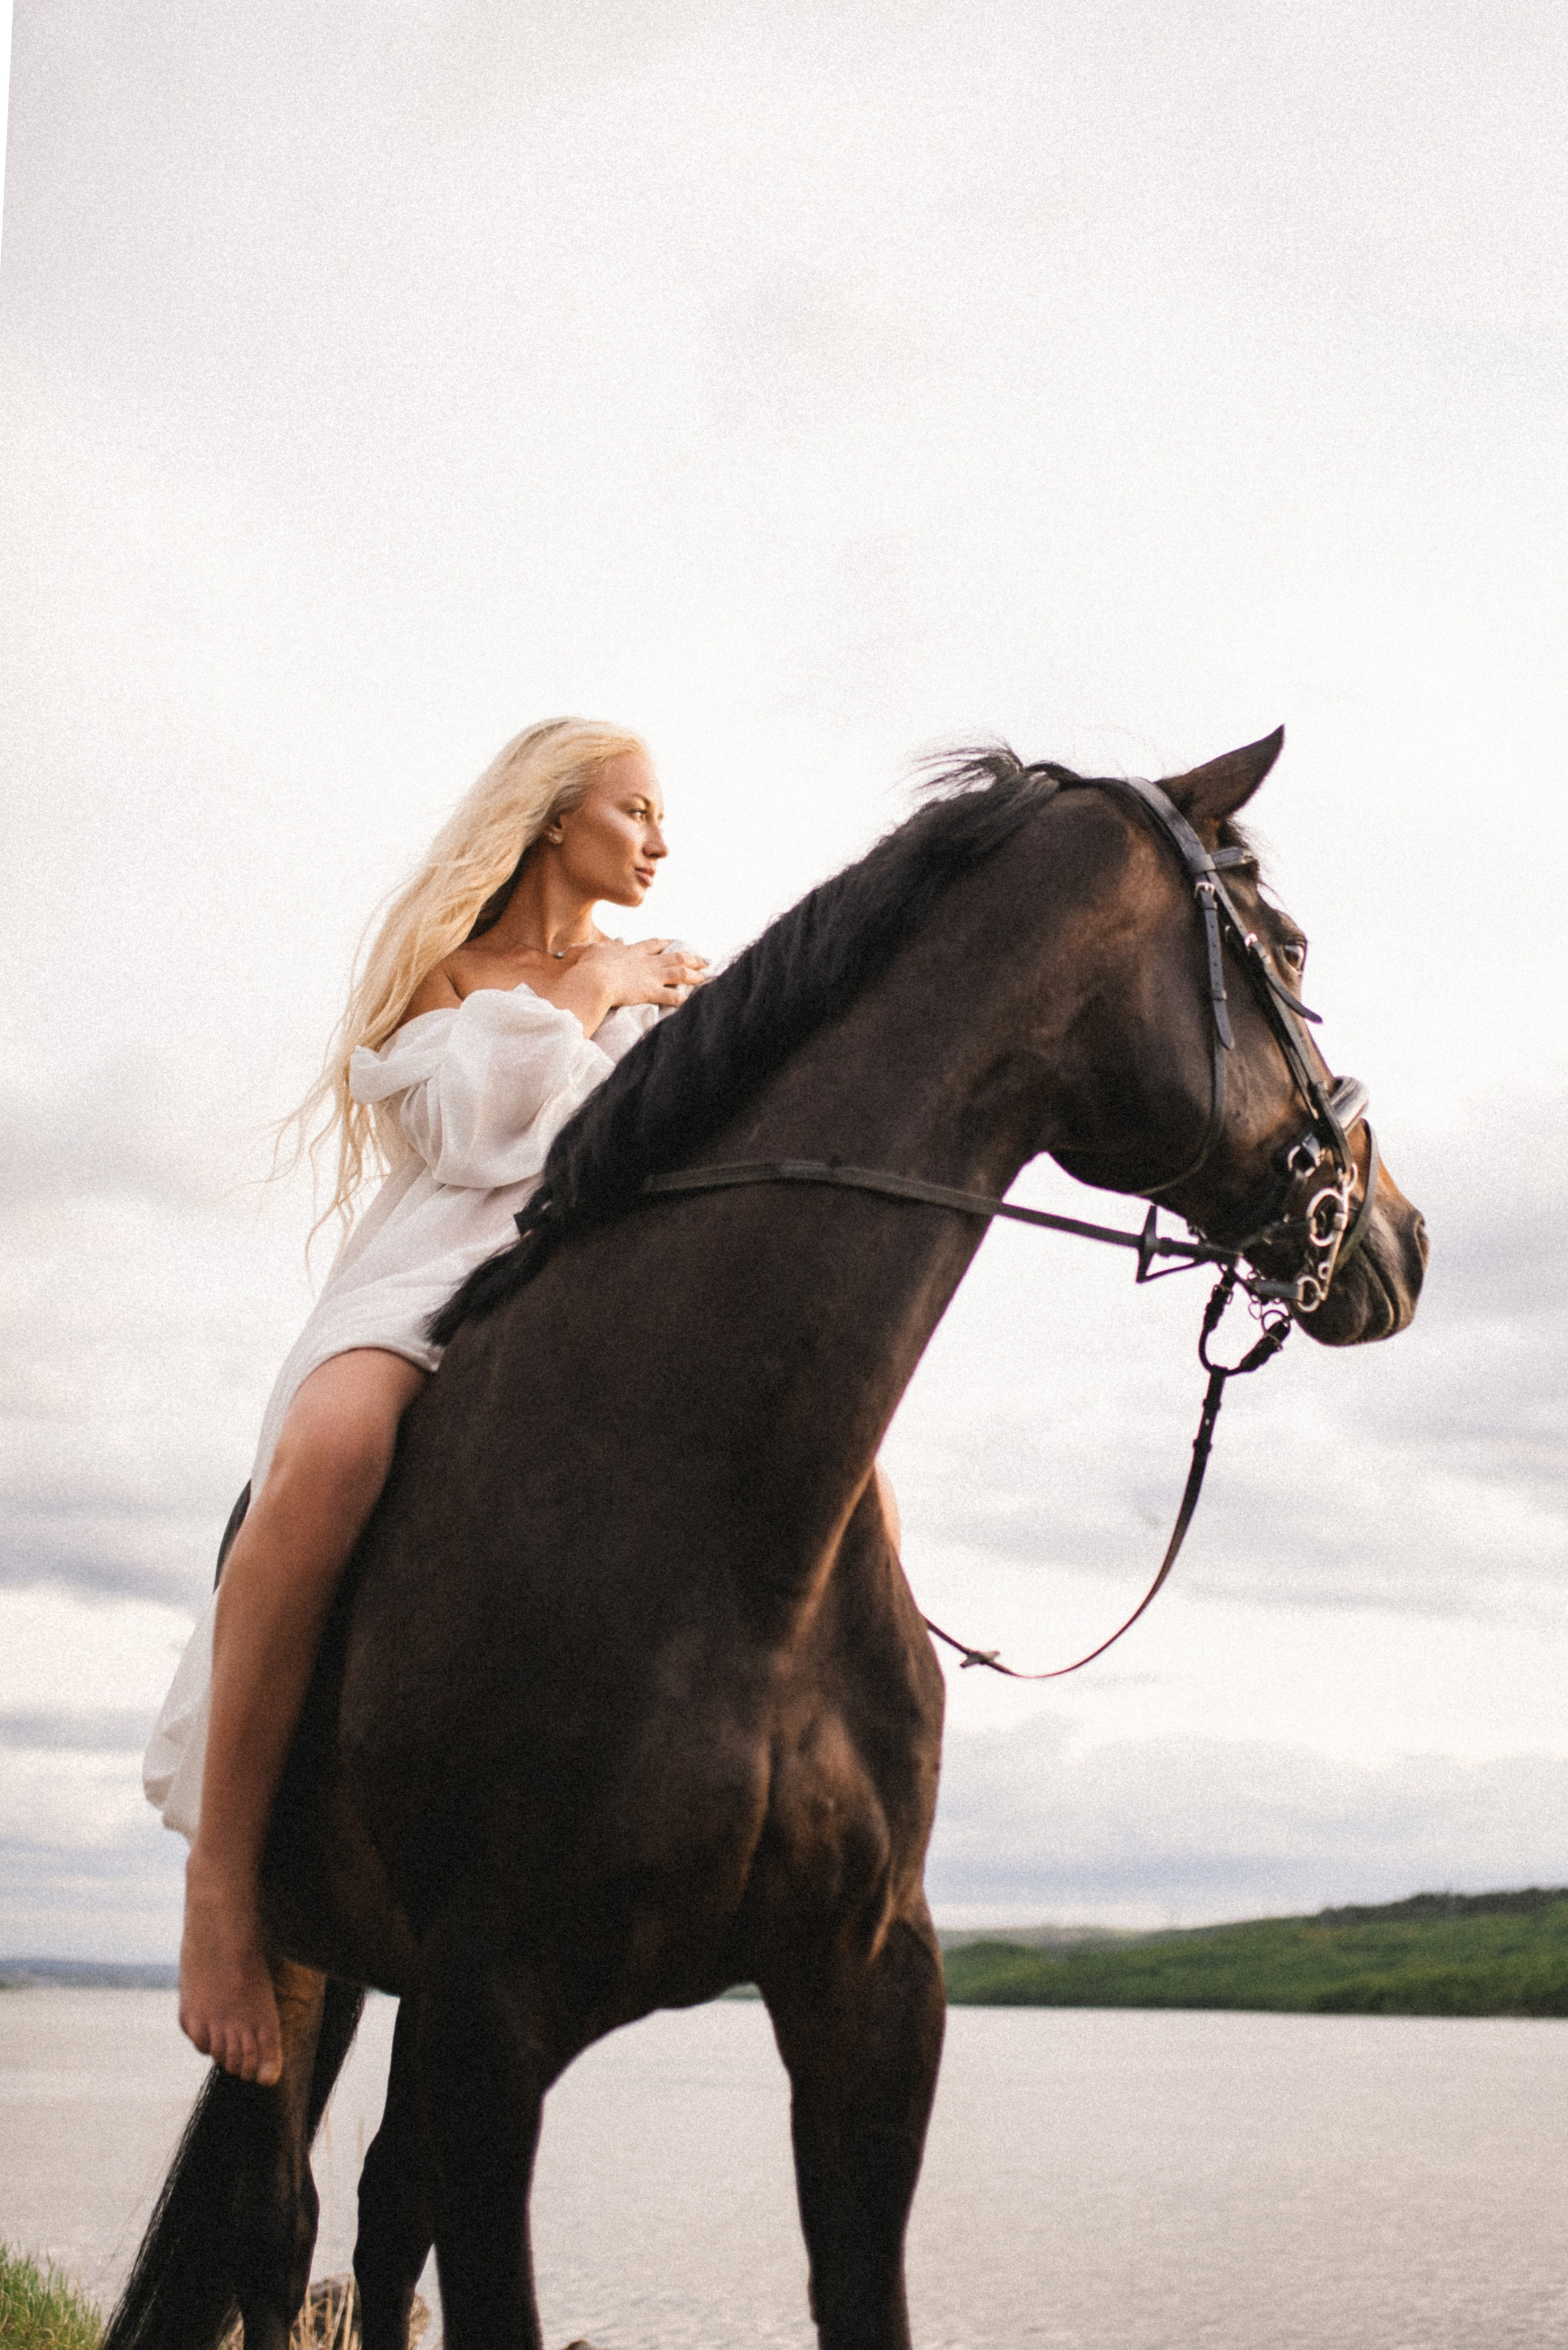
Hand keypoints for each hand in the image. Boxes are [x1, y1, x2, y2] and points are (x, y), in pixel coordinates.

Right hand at [576, 938, 708, 1009]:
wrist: (592, 979)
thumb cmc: (587, 966)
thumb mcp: (592, 950)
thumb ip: (604, 946)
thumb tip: (616, 940)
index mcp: (632, 951)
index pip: (654, 944)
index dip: (667, 943)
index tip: (676, 942)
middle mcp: (646, 961)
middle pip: (675, 956)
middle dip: (692, 958)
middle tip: (705, 960)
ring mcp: (651, 976)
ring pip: (680, 972)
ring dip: (695, 975)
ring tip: (706, 976)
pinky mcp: (651, 992)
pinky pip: (673, 996)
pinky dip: (683, 999)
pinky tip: (692, 1001)